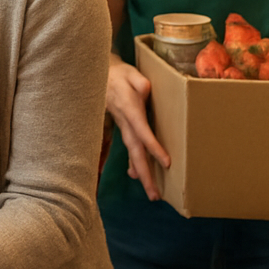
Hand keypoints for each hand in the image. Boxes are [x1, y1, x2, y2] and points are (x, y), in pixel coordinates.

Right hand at [107, 58, 168, 199]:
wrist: (102, 76)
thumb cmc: (119, 74)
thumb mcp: (131, 73)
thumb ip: (140, 82)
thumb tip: (146, 90)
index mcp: (129, 110)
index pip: (142, 132)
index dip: (153, 147)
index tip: (167, 163)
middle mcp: (125, 123)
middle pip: (135, 152)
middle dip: (145, 174)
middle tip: (155, 195)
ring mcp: (123, 127)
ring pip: (133, 154)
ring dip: (142, 174)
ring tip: (152, 193)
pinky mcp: (125, 128)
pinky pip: (130, 149)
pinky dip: (135, 164)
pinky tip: (137, 175)